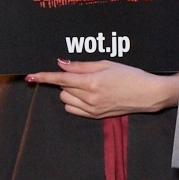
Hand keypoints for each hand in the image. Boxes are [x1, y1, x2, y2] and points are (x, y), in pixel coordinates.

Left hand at [24, 59, 178, 117]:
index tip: (31, 76)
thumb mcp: (106, 64)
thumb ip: (82, 65)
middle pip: (62, 89)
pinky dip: (74, 102)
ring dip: (70, 92)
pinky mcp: (95, 116)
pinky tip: (86, 96)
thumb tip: (61, 63)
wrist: (147, 94)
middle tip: (81, 75)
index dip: (44, 76)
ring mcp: (92, 109)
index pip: (61, 79)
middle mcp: (89, 98)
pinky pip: (73, 110)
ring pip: (66, 100)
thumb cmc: (130, 75)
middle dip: (66, 81)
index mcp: (91, 82)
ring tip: (86, 85)